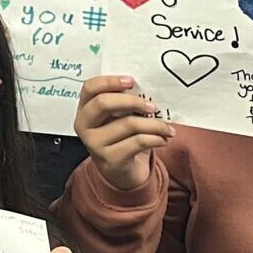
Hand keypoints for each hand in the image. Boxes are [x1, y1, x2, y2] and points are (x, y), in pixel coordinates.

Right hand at [74, 75, 173, 191]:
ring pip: (128, 124)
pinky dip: (156, 138)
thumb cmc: (122, 138)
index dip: (110, 81)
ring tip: (167, 128)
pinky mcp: (110, 159)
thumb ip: (124, 103)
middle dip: (133, 101)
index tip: (131, 81)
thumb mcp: (118, 118)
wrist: (122, 172)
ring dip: (155, 124)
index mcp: (84, 110)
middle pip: (104, 103)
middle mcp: (84, 126)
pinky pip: (138, 141)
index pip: (89, 88)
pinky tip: (163, 139)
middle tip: (153, 106)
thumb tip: (147, 88)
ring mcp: (95, 144)